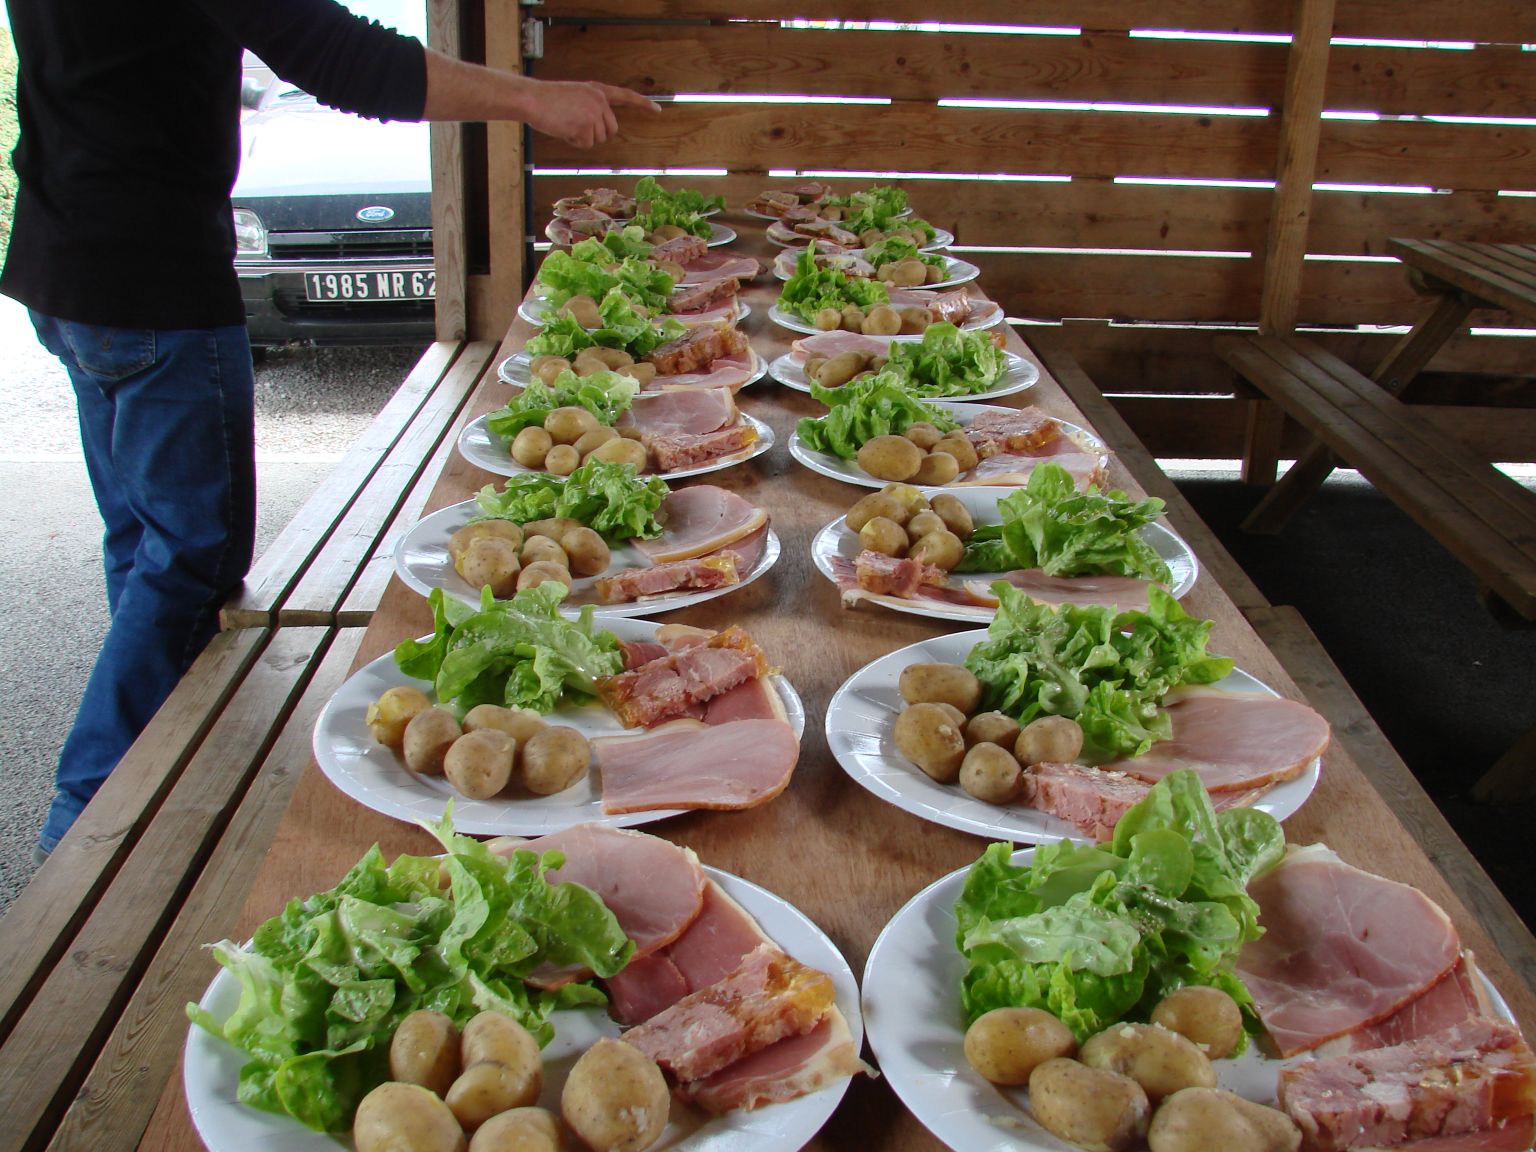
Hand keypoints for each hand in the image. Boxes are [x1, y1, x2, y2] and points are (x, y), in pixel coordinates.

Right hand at [526, 80, 660, 148]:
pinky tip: (563, 129)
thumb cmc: (548, 100)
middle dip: (597, 134)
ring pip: (598, 139)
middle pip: (611, 130)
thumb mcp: (574, 96)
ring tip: (565, 123)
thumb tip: (598, 131)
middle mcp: (600, 101)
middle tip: (576, 127)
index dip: (642, 104)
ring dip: (582, 138)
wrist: (532, 98)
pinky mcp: (586, 127)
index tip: (658, 110)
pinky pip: (586, 144)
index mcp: (597, 90)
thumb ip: (590, 108)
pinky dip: (574, 142)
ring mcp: (594, 114)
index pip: (625, 96)